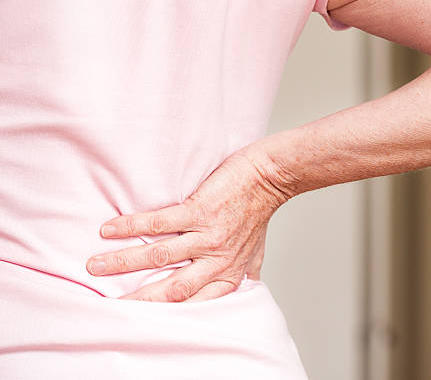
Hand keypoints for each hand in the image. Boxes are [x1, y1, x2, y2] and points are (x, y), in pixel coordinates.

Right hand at [85, 150, 288, 301]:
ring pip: (158, 256)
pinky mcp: (199, 211)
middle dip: (139, 299)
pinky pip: (160, 223)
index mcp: (227, 274)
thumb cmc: (259, 214)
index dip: (166, 315)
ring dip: (123, 262)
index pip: (194, 303)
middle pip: (172, 289)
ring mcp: (206, 236)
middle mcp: (216, 260)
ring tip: (95, 266)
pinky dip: (132, 227)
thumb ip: (246, 272)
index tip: (140, 320)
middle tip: (109, 304)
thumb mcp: (256, 252)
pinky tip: (109, 230)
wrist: (268, 177)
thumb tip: (247, 285)